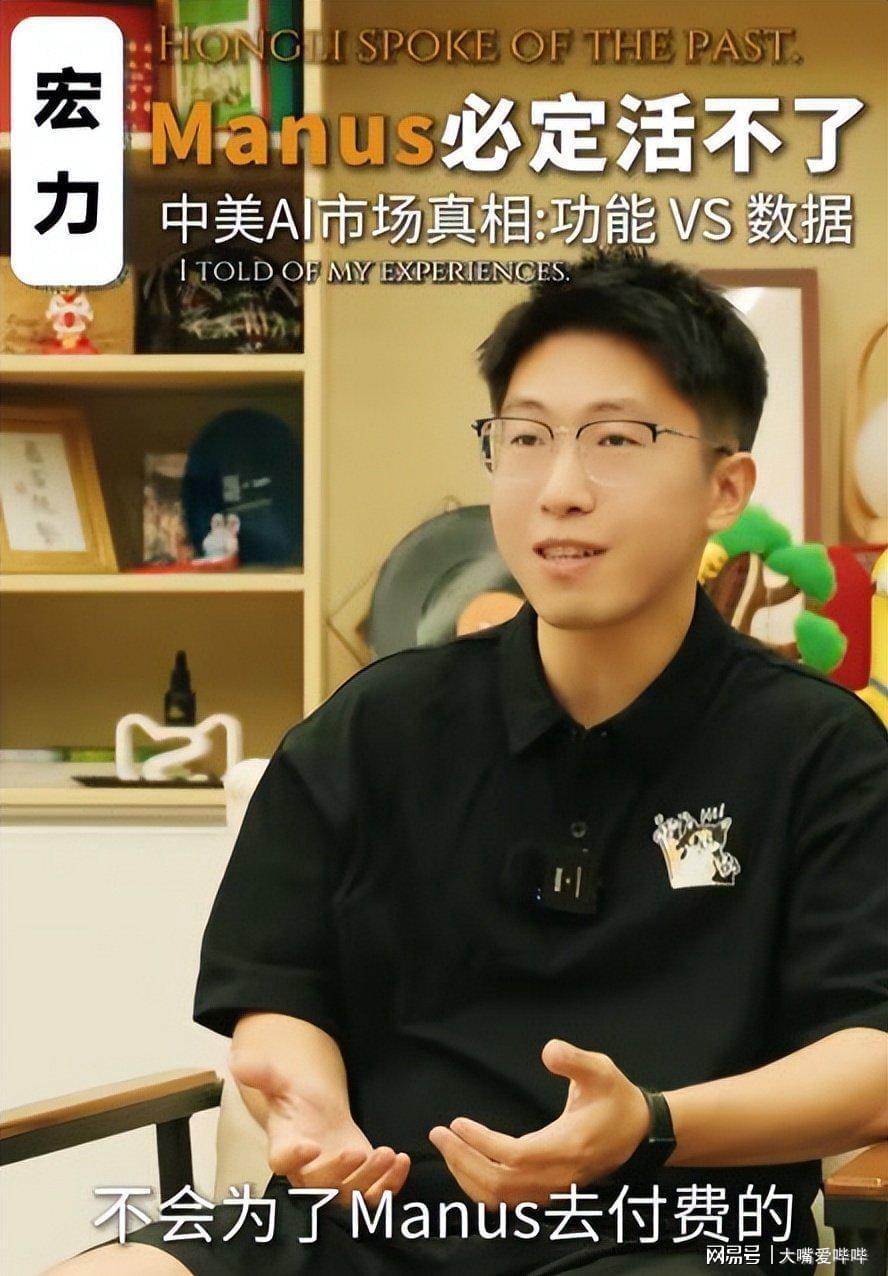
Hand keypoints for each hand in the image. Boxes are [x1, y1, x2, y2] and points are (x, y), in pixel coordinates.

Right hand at [229, 1050, 410, 1207]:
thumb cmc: (297, 1102)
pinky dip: (389, 1186)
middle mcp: (307, 1172)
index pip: (282, 1161)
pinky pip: (372, 1197)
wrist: (319, 1117)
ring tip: (387, 1154)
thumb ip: (263, 1074)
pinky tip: (401, 1162)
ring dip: (369, 1180)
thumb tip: (237, 1061)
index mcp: (285, 1147)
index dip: (295, 1158)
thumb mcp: (281, 1082)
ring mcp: (334, 1183)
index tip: (310, 1144)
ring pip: (348, 1196)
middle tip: (358, 1151)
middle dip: (339, 1172)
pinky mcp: (358, 1184)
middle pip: (318, 1185)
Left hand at [427, 1039, 649, 1208]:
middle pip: (499, 1184)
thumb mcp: (600, 1069)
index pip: (512, 1156)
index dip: (480, 1143)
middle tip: (438, 1135)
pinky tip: (468, 1165)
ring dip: (468, 1176)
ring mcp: (554, 1189)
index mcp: (566, 1147)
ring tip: (448, 1148)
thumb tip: (548, 1051)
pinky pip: (509, 1202)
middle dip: (462, 1161)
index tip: (456, 1123)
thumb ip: (574, 1059)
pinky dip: (482, 1188)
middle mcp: (558, 1176)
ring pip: (501, 1199)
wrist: (641, 1133)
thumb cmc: (616, 1098)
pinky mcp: (551, 1192)